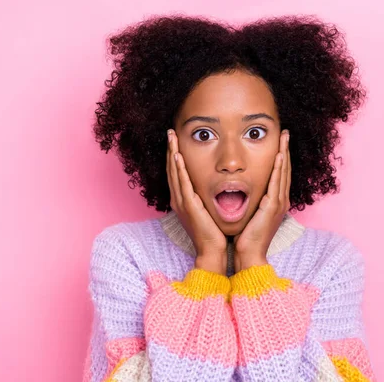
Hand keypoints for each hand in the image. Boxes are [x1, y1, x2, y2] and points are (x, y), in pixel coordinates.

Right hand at [166, 129, 227, 273]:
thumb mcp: (208, 210)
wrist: (212, 251)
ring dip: (172, 153)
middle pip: (172, 169)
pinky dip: (178, 169)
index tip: (176, 140)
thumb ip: (206, 196)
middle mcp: (178, 199)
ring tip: (171, 137)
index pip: (177, 172)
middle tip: (170, 132)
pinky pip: (182, 184)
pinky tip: (177, 156)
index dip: (175, 155)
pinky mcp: (188, 206)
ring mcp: (181, 202)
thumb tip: (214, 185)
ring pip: (174, 172)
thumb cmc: (213, 232)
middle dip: (171, 149)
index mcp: (183, 200)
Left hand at [233, 130, 290, 271]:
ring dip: (284, 154)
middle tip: (286, 133)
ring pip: (284, 173)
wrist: (249, 255)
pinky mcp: (273, 207)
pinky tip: (279, 156)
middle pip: (285, 170)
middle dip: (285, 151)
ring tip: (284, 138)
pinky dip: (279, 169)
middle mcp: (280, 201)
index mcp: (275, 202)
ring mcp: (279, 204)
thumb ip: (250, 202)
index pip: (280, 175)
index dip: (281, 158)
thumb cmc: (246, 238)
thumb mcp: (250, 215)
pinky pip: (277, 183)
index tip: (279, 142)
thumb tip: (242, 192)